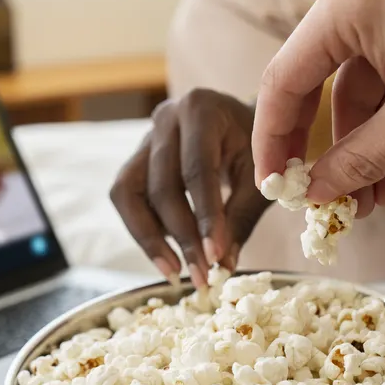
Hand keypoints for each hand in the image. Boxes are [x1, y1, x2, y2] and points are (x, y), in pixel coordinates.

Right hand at [110, 89, 269, 288]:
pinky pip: (126, 199)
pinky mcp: (134, 160)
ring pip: (130, 193)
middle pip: (162, 185)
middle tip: (201, 274)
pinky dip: (143, 231)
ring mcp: (144, 138)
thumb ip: (241, 217)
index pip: (198, 170)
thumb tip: (222, 264)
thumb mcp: (259, 177)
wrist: (241, 123)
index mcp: (201, 109)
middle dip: (182, 236)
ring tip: (175, 271)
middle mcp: (165, 118)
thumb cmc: (255, 148)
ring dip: (150, 238)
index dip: (204, 217)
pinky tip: (165, 257)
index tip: (215, 256)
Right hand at [252, 0, 384, 209]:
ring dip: (360, 142)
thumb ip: (359, 159)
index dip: (274, 140)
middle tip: (316, 198)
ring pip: (353, 83)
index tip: (272, 186)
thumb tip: (316, 192)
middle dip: (324, 148)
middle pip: (315, 80)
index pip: (284, 79)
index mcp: (347, 0)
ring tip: (366, 202)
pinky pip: (381, 70)